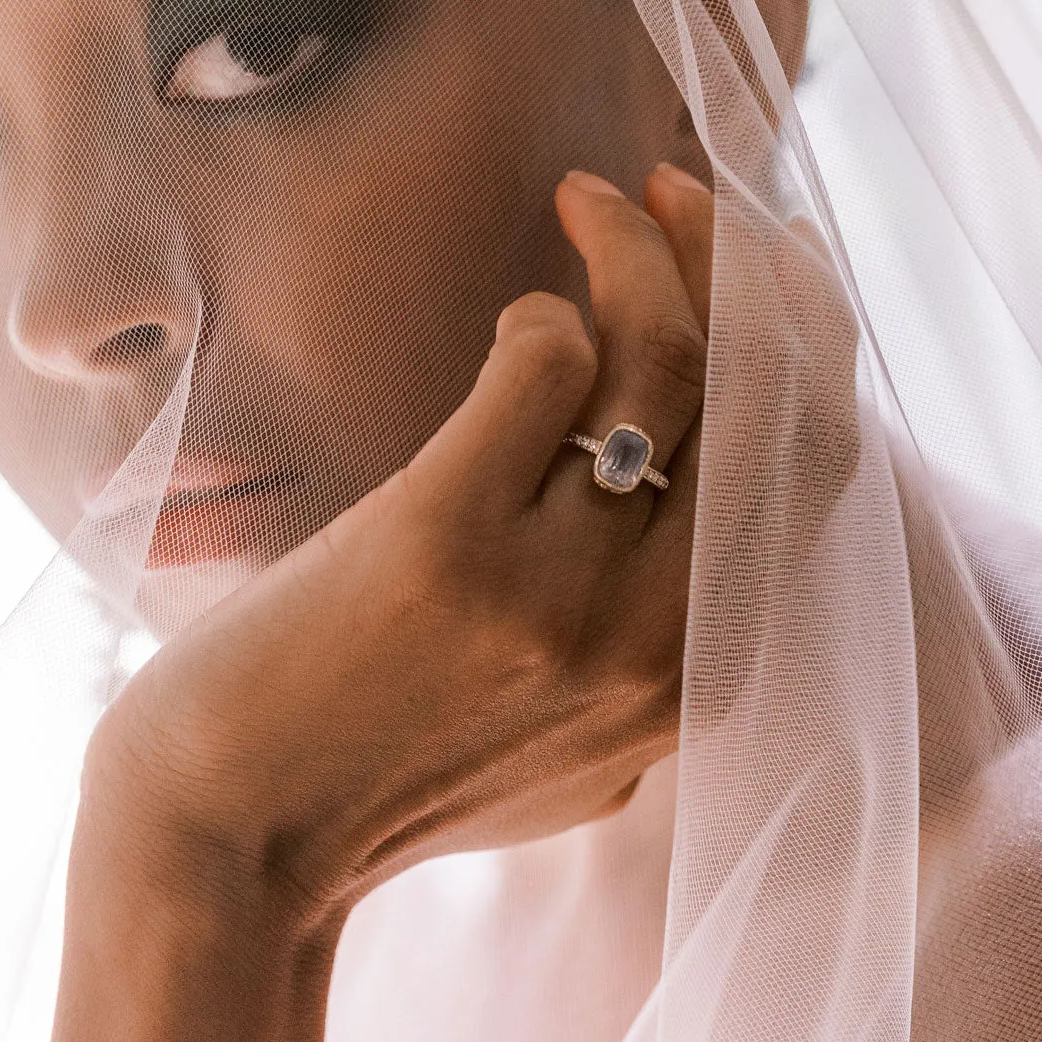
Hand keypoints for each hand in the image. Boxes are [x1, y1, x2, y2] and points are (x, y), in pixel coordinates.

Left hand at [83, 164, 857, 936]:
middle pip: (759, 398)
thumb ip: (650, 673)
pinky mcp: (444, 540)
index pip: (812, 475)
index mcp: (692, 684)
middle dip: (740, 263)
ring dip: (642, 249)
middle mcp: (651, 640)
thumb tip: (682, 538)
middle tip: (682, 192)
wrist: (229, 849)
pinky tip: (512, 322)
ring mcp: (554, 592)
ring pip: (663, 361)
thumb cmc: (385, 791)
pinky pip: (545, 364)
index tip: (766, 266)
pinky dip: (542, 312)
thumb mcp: (575, 763)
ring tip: (592, 202)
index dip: (806, 344)